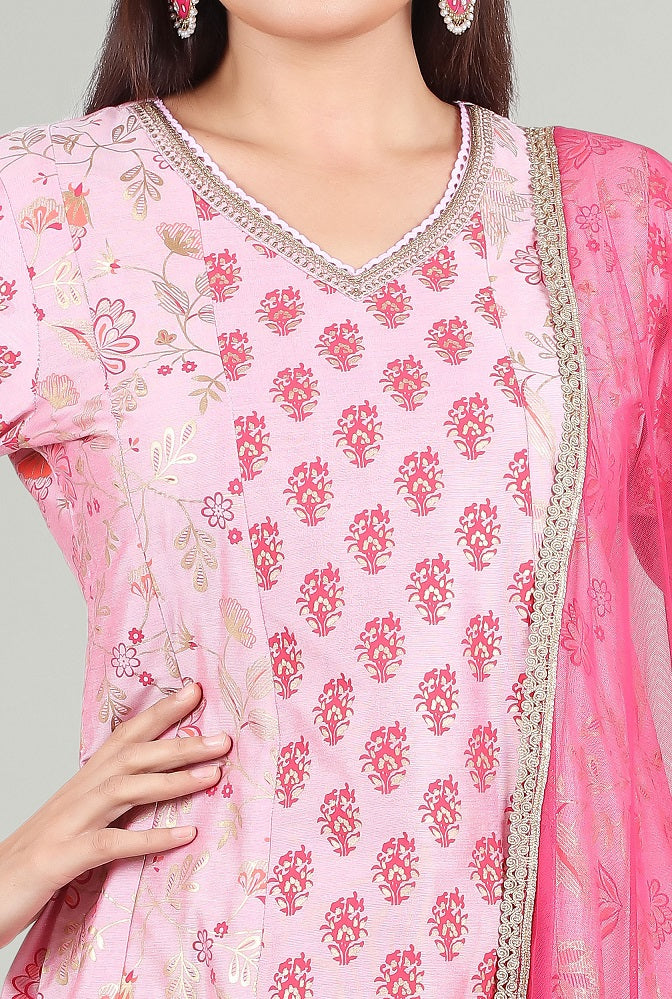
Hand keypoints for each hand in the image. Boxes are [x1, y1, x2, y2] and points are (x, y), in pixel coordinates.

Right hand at [0, 681, 230, 947]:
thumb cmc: (32, 861)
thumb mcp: (75, 823)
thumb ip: (110, 805)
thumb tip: (151, 789)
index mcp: (81, 784)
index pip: (124, 738)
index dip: (159, 713)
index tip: (194, 692)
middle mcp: (76, 795)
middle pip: (132, 756)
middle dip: (179, 742)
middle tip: (224, 738)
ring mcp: (68, 824)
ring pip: (125, 789)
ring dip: (173, 780)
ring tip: (214, 775)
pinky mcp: (63, 858)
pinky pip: (111, 843)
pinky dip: (150, 836)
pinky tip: (185, 833)